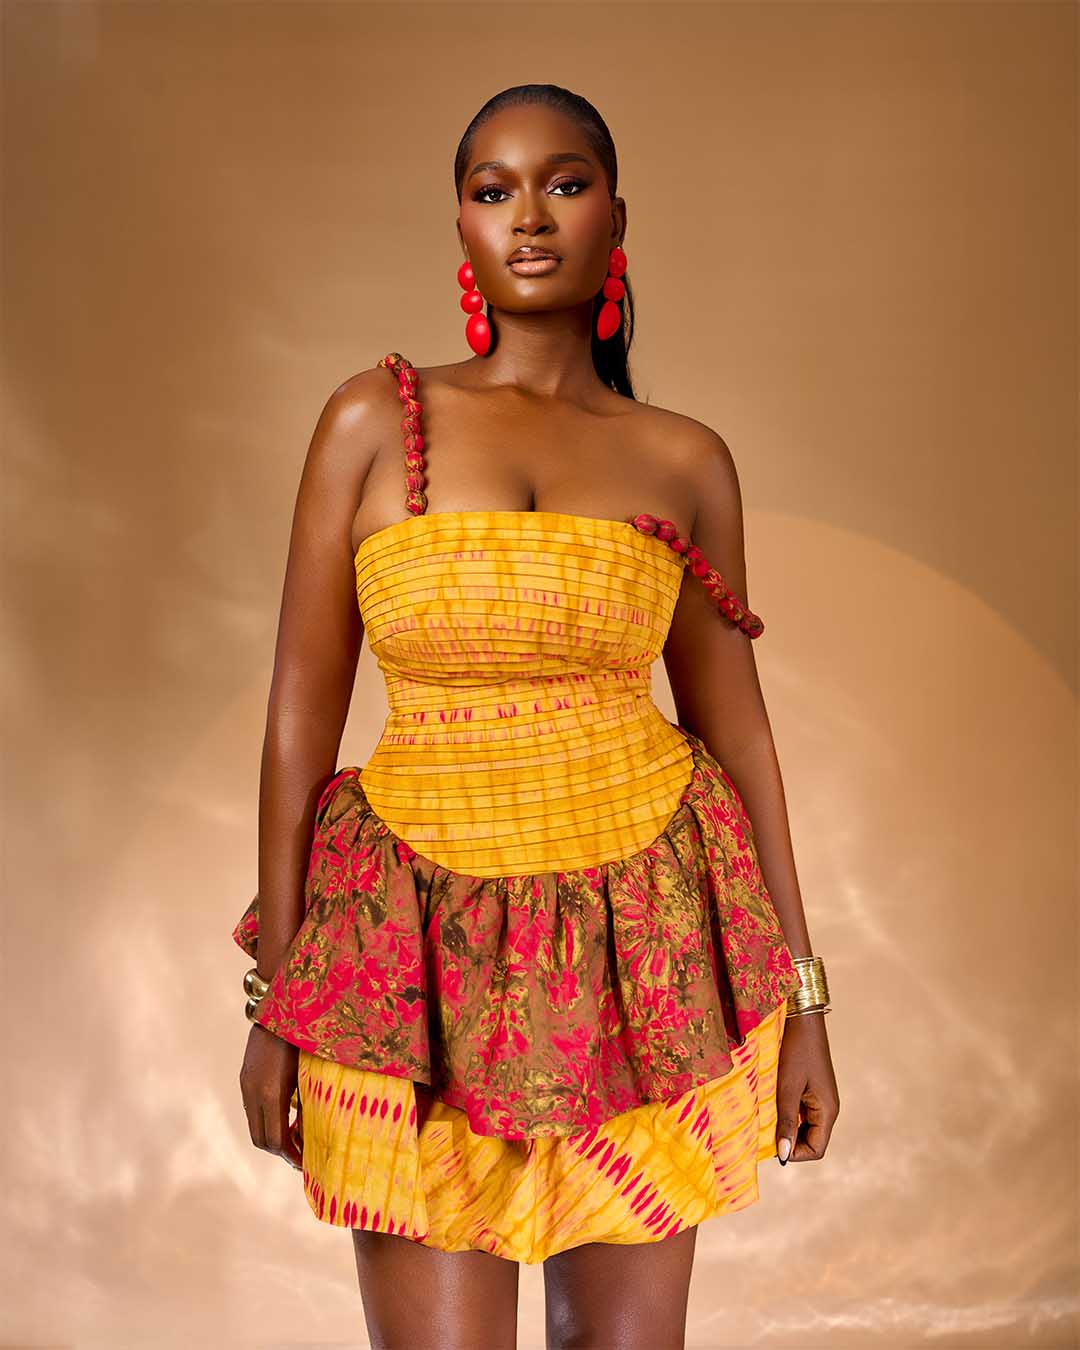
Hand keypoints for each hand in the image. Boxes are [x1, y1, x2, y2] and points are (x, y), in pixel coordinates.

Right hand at [239, 1022, 303, 1170]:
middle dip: (281, 1152)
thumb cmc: (304, 1037)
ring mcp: (247, 1084)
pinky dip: (267, 1121)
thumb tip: (311, 1132)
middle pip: (261, 1140)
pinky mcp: (245, 1078)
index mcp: (272, 1092)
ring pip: (255, 1127)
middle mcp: (254, 1091)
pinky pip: (253, 1111)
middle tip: (302, 1155)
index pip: (276, 1140)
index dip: (291, 1155)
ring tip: (296, 1138)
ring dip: (273, 1137)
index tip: (307, 1162)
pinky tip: (285, 1116)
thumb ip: (308, 1102)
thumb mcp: (310, 1071)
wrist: (280, 1005)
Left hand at [775, 1010, 838, 1164]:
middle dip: (790, 1141)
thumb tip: (783, 1155)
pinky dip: (788, 1113)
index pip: (816, 1150)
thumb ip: (786, 1121)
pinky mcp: (812, 1089)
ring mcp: (821, 1099)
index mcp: (828, 1111)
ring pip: (805, 1127)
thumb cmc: (795, 1050)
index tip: (772, 1144)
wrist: (802, 1018)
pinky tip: (772, 1103)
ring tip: (767, 1116)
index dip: (795, 1153)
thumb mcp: (787, 1087)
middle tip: (765, 1130)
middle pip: (812, 1141)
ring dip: (787, 1127)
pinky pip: (802, 1111)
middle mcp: (828, 1108)